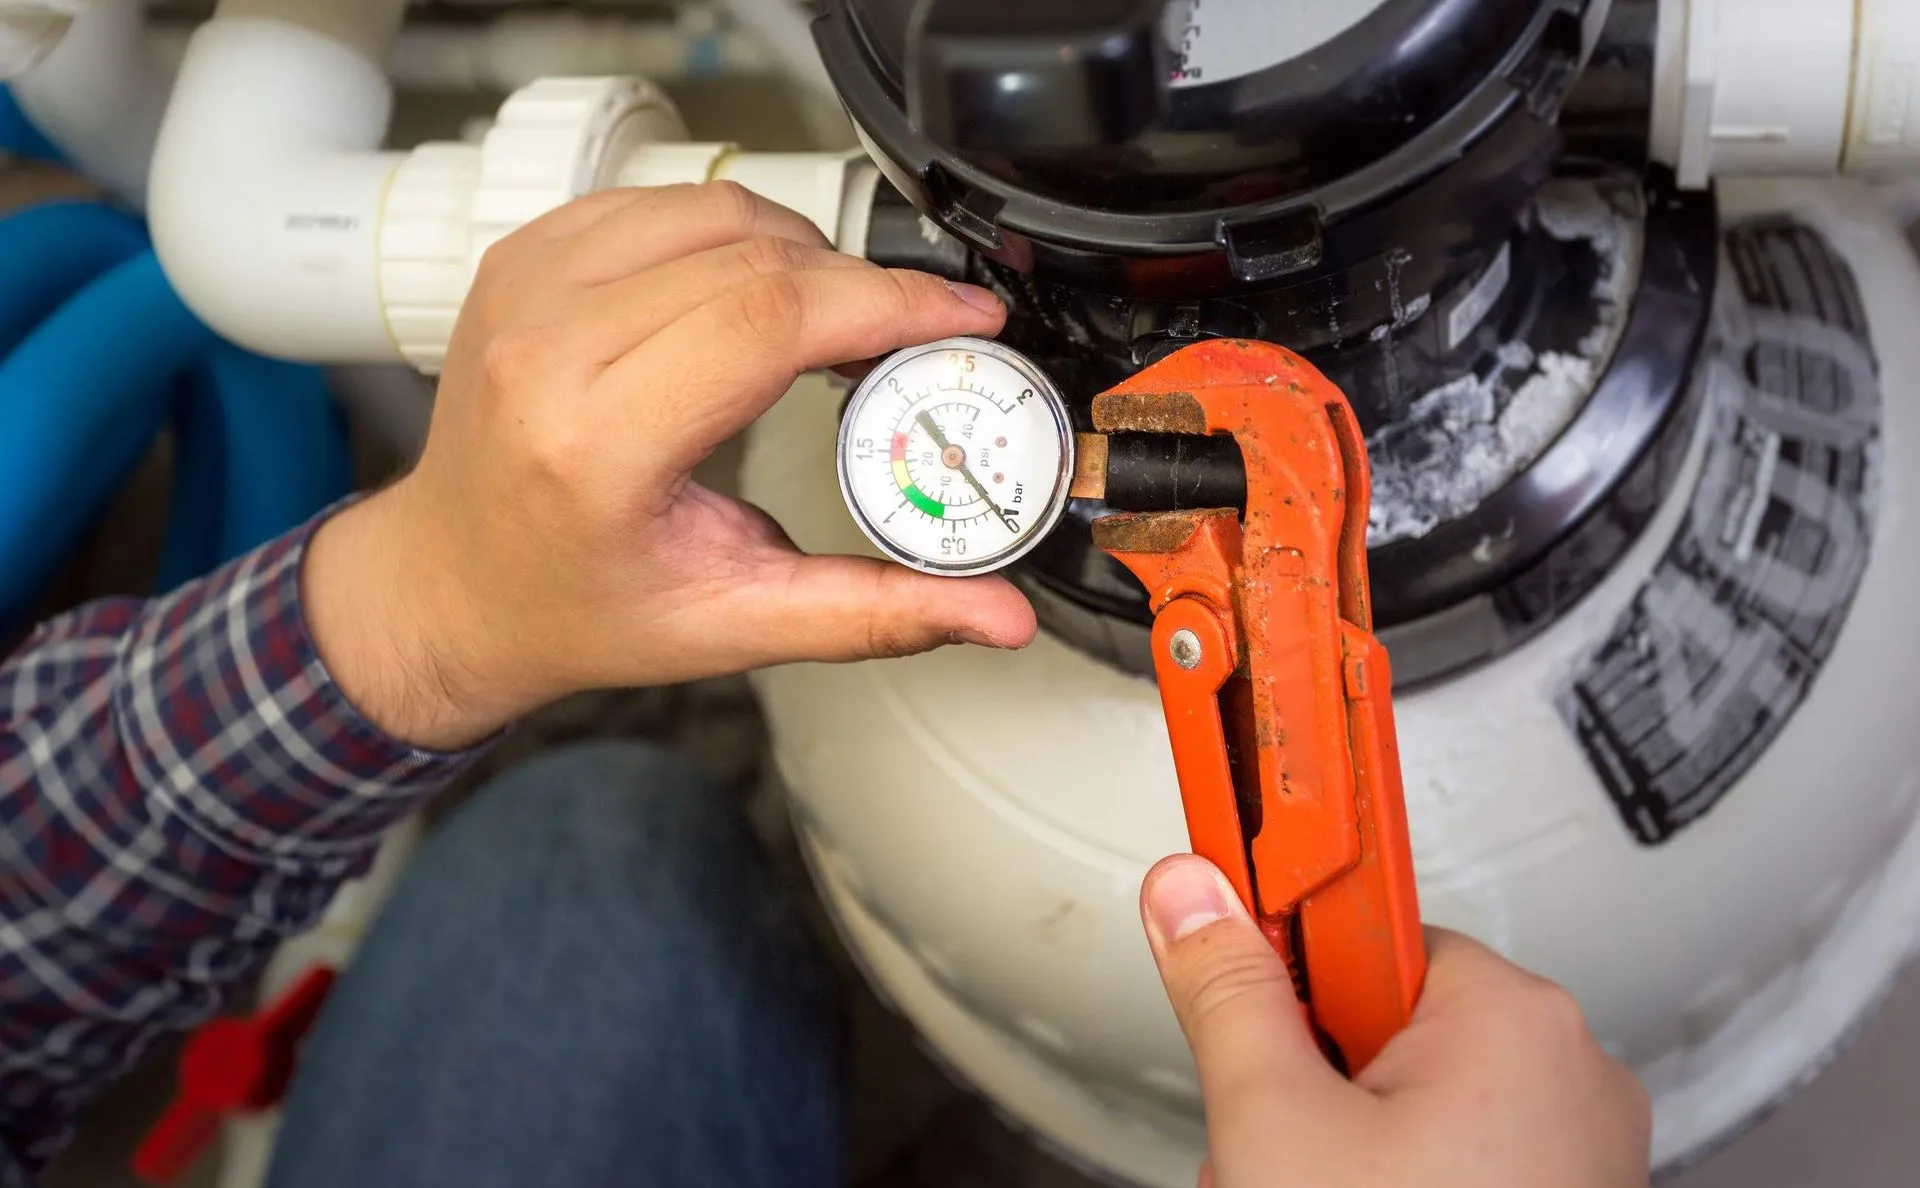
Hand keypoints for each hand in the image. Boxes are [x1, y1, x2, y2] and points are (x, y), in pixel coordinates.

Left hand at [303, 182, 1036, 748]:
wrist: (453, 584)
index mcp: (591, 443)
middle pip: (753, 256)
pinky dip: (732, 234)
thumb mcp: (730, 626)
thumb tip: (994, 617)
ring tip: (840, 322)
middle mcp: (544, 349)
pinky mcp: (523, 259)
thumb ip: (873, 613)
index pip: (765, 320)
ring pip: (713, 209)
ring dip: (802, 252)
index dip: (885, 303)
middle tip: (916, 335)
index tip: (958, 317)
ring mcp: (524, 290)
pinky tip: (758, 292)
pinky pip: (659, 203)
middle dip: (860, 285)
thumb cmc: (571, 608)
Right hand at [1140, 855, 1650, 1187]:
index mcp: (1513, 1017)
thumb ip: (1227, 992)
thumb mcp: (1277, 1124)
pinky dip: (1404, 1177)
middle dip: (1314, 1075)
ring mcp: (1583, 1145)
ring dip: (1347, 1137)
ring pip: (1419, 1095)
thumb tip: (1193, 893)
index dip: (1291, 953)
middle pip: (1387, 1016)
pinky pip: (1465, 1152)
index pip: (1369, 924)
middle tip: (1285, 1143)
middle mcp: (1571, 1067)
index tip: (1241, 916)